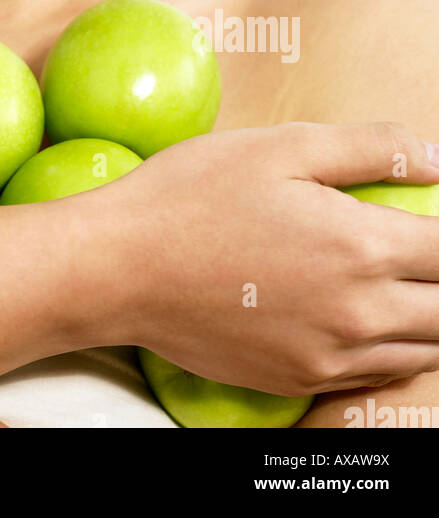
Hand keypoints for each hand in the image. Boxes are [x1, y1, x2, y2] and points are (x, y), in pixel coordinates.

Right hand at [80, 120, 438, 395]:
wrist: (119, 268)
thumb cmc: (192, 194)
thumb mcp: (279, 146)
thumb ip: (368, 148)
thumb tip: (435, 158)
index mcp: (359, 247)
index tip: (435, 216)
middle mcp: (358, 314)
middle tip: (420, 251)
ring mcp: (330, 356)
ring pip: (422, 351)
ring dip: (428, 317)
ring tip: (407, 282)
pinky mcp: (300, 381)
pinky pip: (375, 374)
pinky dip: (390, 347)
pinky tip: (366, 314)